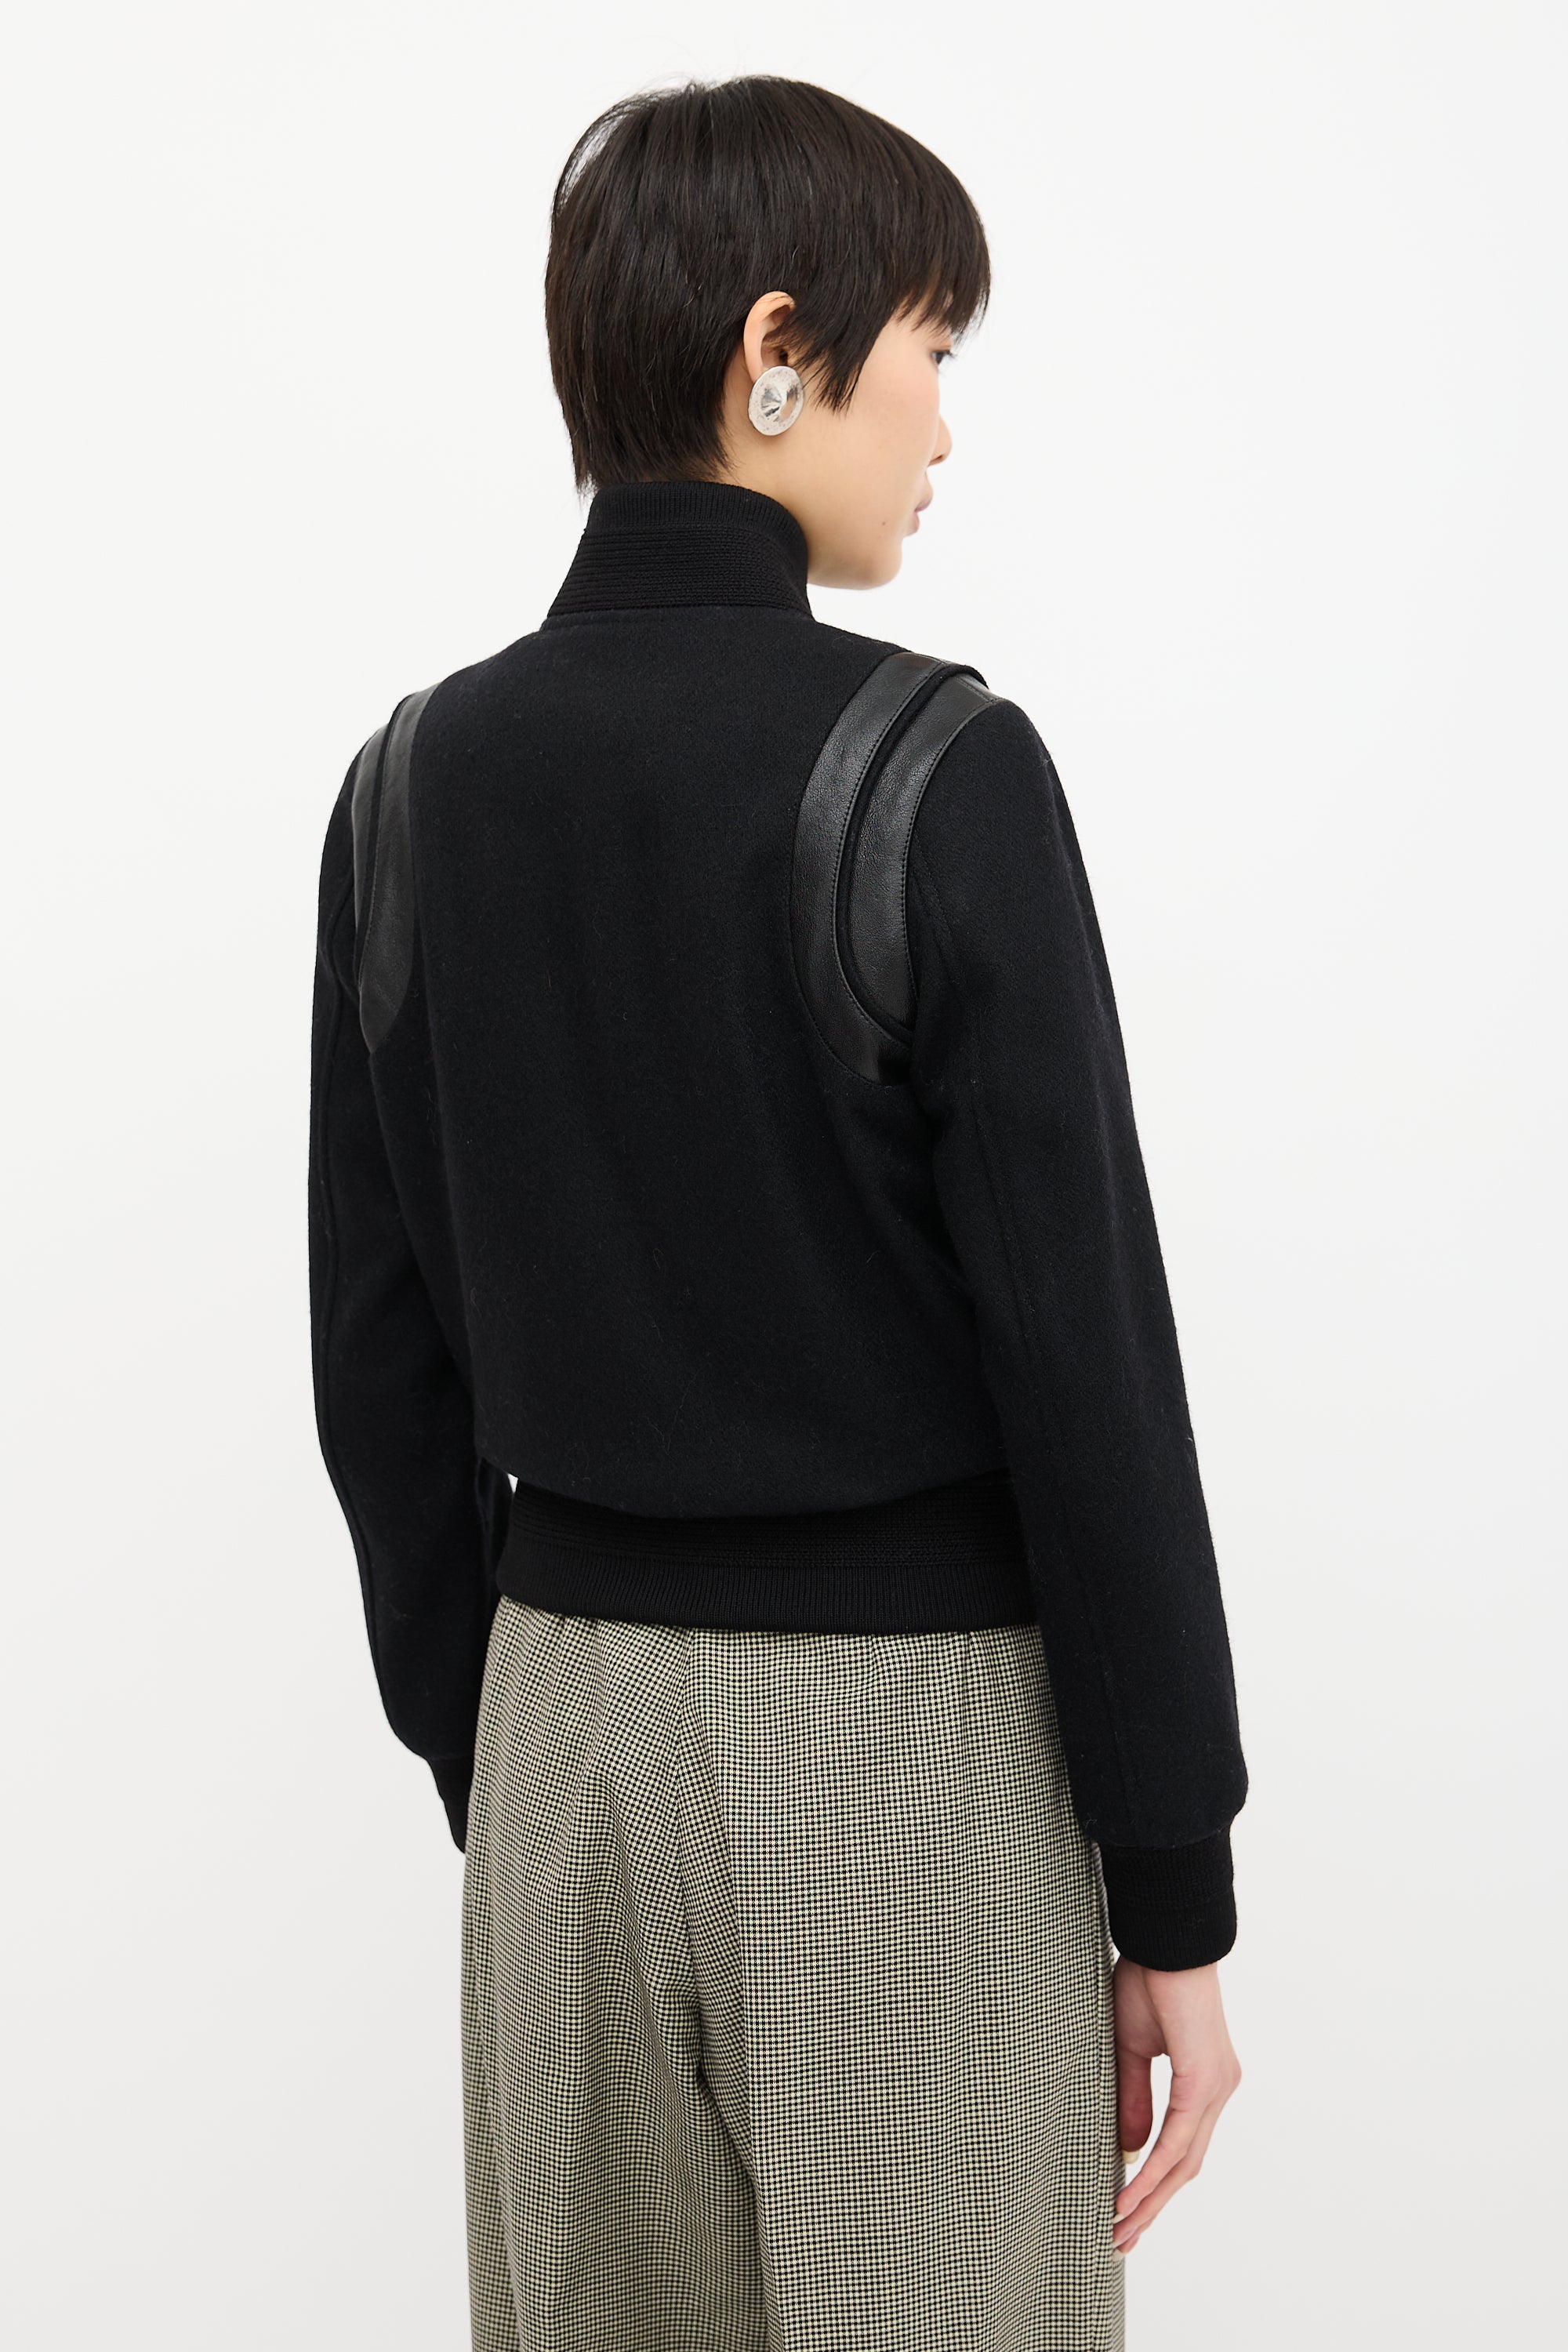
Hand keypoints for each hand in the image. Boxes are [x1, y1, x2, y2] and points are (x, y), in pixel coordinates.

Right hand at [1112, 1957, 1240, 2253]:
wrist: (1165, 1938)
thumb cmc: (1147, 1979)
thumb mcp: (1130, 2048)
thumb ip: (1133, 2097)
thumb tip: (1130, 2150)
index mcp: (1205, 2082)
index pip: (1182, 2147)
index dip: (1156, 2185)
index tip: (1126, 2212)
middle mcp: (1219, 2089)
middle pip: (1186, 2165)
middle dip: (1153, 2206)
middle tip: (1122, 2240)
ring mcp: (1217, 2086)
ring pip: (1184, 2160)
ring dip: (1151, 2199)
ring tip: (1120, 2228)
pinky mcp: (1204, 2079)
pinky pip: (1178, 2138)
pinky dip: (1155, 2170)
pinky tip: (1132, 2192)